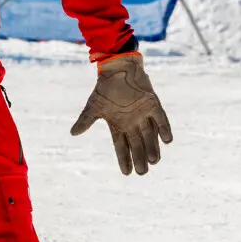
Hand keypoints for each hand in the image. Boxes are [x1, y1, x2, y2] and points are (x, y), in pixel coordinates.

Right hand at [70, 53, 172, 175]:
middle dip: (139, 158)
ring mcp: (143, 114)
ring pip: (150, 135)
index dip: (124, 159)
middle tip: (143, 172)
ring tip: (154, 161)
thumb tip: (73, 134)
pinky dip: (164, 128)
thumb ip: (85, 120)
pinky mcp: (153, 104)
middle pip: (137, 144)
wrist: (117, 68)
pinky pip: (161, 119)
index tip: (127, 173)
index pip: (121, 146)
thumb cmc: (104, 87)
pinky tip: (167, 140)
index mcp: (118, 125)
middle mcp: (132, 123)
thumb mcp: (93, 106)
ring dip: (153, 147)